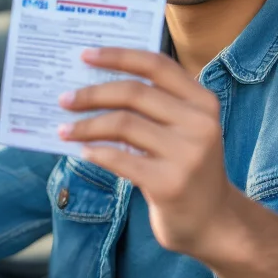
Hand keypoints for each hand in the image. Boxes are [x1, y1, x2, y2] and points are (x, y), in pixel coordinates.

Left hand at [58, 47, 235, 259]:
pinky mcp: (169, 184)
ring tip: (64, 130)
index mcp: (203, 102)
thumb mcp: (185, 129)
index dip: (118, 56)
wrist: (213, 222)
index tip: (86, 55)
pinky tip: (83, 151)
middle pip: (134, 92)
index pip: (156, 65)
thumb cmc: (187, 168)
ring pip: (123, 124)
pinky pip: (120, 159)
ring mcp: (187, 154)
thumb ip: (156, 106)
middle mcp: (200, 124)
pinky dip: (96, 152)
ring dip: (86, 126)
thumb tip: (95, 84)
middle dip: (92, 93)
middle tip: (65, 99)